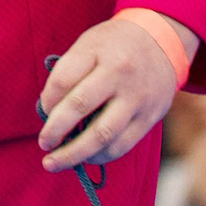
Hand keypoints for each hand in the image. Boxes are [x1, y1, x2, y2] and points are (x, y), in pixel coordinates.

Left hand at [39, 15, 191, 171]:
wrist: (162, 43)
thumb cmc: (115, 47)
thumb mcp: (90, 44)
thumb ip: (70, 73)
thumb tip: (51, 113)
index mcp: (98, 51)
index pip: (63, 80)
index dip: (48, 101)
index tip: (44, 111)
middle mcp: (118, 74)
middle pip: (79, 107)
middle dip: (55, 131)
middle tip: (44, 145)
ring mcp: (136, 98)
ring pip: (102, 135)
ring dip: (75, 153)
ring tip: (56, 162)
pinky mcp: (149, 118)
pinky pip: (122, 145)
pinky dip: (100, 156)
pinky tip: (86, 158)